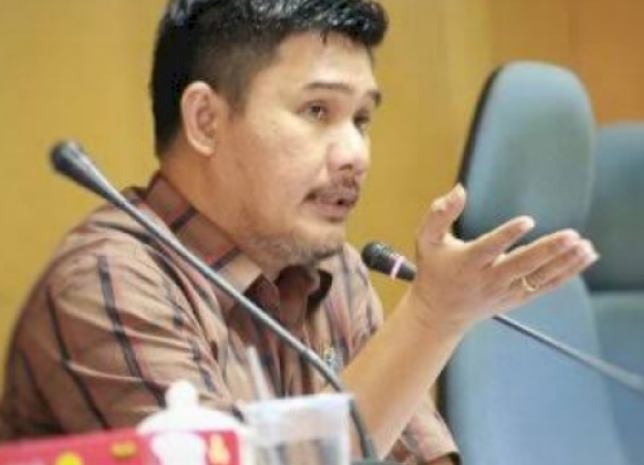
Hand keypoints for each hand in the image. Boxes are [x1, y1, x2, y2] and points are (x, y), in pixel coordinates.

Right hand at [409, 184, 598, 330]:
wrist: (440, 312)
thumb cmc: (434, 269)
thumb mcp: (426, 239)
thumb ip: (440, 214)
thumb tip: (460, 188)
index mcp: (467, 262)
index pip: (489, 248)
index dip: (508, 235)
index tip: (528, 221)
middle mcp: (488, 279)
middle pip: (521, 265)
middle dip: (547, 251)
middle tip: (571, 236)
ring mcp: (505, 291)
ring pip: (539, 277)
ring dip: (564, 262)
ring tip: (585, 245)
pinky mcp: (517, 297)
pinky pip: (546, 285)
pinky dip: (567, 272)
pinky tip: (585, 257)